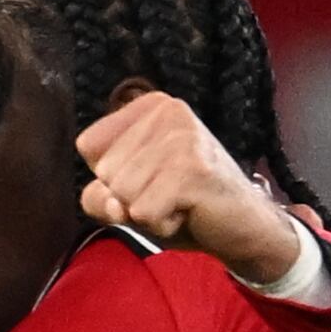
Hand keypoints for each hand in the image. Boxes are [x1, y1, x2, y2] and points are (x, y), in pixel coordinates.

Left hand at [76, 90, 307, 289]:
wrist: (242, 225)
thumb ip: (97, 198)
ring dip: (148, 212)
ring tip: (180, 201)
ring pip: (122, 193)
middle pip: (103, 171)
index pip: (88, 146)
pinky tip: (188, 212)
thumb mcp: (126, 196)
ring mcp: (182, 137)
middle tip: (170, 193)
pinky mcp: (193, 169)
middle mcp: (166, 111)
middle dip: (131, 197)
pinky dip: (161, 224)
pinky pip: (143, 212)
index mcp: (148, 106)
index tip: (151, 178)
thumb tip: (113, 204)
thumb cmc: (182, 205)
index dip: (110, 177)